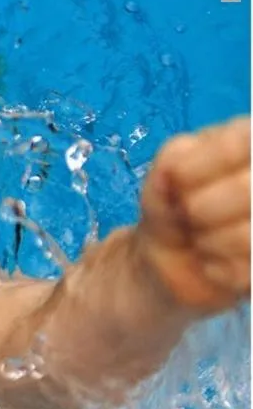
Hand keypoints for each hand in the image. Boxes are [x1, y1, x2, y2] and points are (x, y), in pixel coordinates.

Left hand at [136, 115, 250, 313]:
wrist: (170, 255)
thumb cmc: (174, 203)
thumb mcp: (164, 173)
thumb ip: (172, 162)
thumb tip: (174, 172)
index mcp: (251, 138)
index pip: (233, 145)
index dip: (188, 172)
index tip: (175, 182)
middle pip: (244, 189)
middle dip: (198, 209)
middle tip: (188, 214)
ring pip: (246, 236)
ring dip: (206, 241)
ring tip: (202, 237)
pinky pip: (242, 270)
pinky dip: (213, 268)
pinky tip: (212, 260)